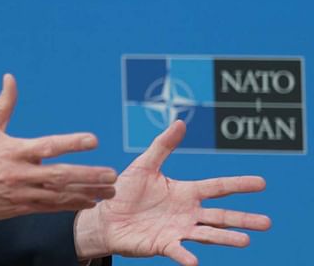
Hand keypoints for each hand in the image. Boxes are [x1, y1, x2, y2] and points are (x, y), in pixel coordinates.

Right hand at [0, 74, 116, 227]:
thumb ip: (3, 103)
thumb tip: (10, 77)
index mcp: (14, 151)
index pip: (48, 146)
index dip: (71, 142)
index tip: (93, 140)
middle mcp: (20, 173)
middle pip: (60, 175)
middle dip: (88, 175)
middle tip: (111, 175)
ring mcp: (22, 193)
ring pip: (59, 194)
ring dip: (86, 192)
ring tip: (109, 191)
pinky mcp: (20, 207)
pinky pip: (50, 207)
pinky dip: (70, 205)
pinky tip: (89, 202)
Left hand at [74, 120, 270, 265]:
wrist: (106, 215)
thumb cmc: (126, 189)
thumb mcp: (145, 163)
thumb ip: (163, 145)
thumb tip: (181, 122)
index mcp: (185, 192)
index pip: (217, 188)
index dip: (238, 184)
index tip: (261, 182)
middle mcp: (186, 213)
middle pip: (220, 215)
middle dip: (243, 218)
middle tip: (267, 222)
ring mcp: (177, 230)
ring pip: (207, 235)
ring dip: (226, 238)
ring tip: (246, 241)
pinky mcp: (162, 245)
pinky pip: (177, 251)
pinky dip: (186, 257)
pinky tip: (194, 261)